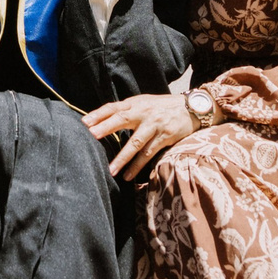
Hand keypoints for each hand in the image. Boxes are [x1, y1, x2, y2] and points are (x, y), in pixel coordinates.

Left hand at [83, 91, 202, 180]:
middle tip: (91, 136)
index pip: (114, 107)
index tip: (84, 122)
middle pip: (122, 119)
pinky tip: (128, 175)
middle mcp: (144, 112)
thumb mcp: (145, 103)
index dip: (99, 114)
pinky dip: (138, 166)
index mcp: (136, 103)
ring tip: (110, 170)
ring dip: (122, 158)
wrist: (192, 108)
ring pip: (136, 143)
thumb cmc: (163, 107)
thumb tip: (104, 121)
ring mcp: (155, 125)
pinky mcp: (165, 137)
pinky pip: (149, 153)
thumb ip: (128, 110)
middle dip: (106, 128)